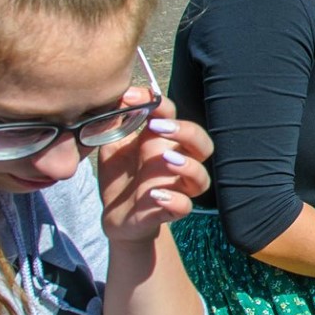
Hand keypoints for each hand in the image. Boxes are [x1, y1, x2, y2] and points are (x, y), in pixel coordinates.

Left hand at [97, 95, 212, 242]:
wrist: (117, 216)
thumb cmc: (120, 177)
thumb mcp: (112, 146)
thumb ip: (114, 124)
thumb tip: (113, 98)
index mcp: (163, 142)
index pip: (173, 116)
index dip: (158, 103)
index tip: (129, 98)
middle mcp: (176, 162)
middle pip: (202, 143)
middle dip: (186, 132)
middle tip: (158, 127)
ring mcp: (175, 187)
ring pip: (202, 176)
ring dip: (188, 165)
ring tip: (166, 159)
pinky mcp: (169, 210)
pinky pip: (185, 206)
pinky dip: (175, 200)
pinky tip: (155, 195)